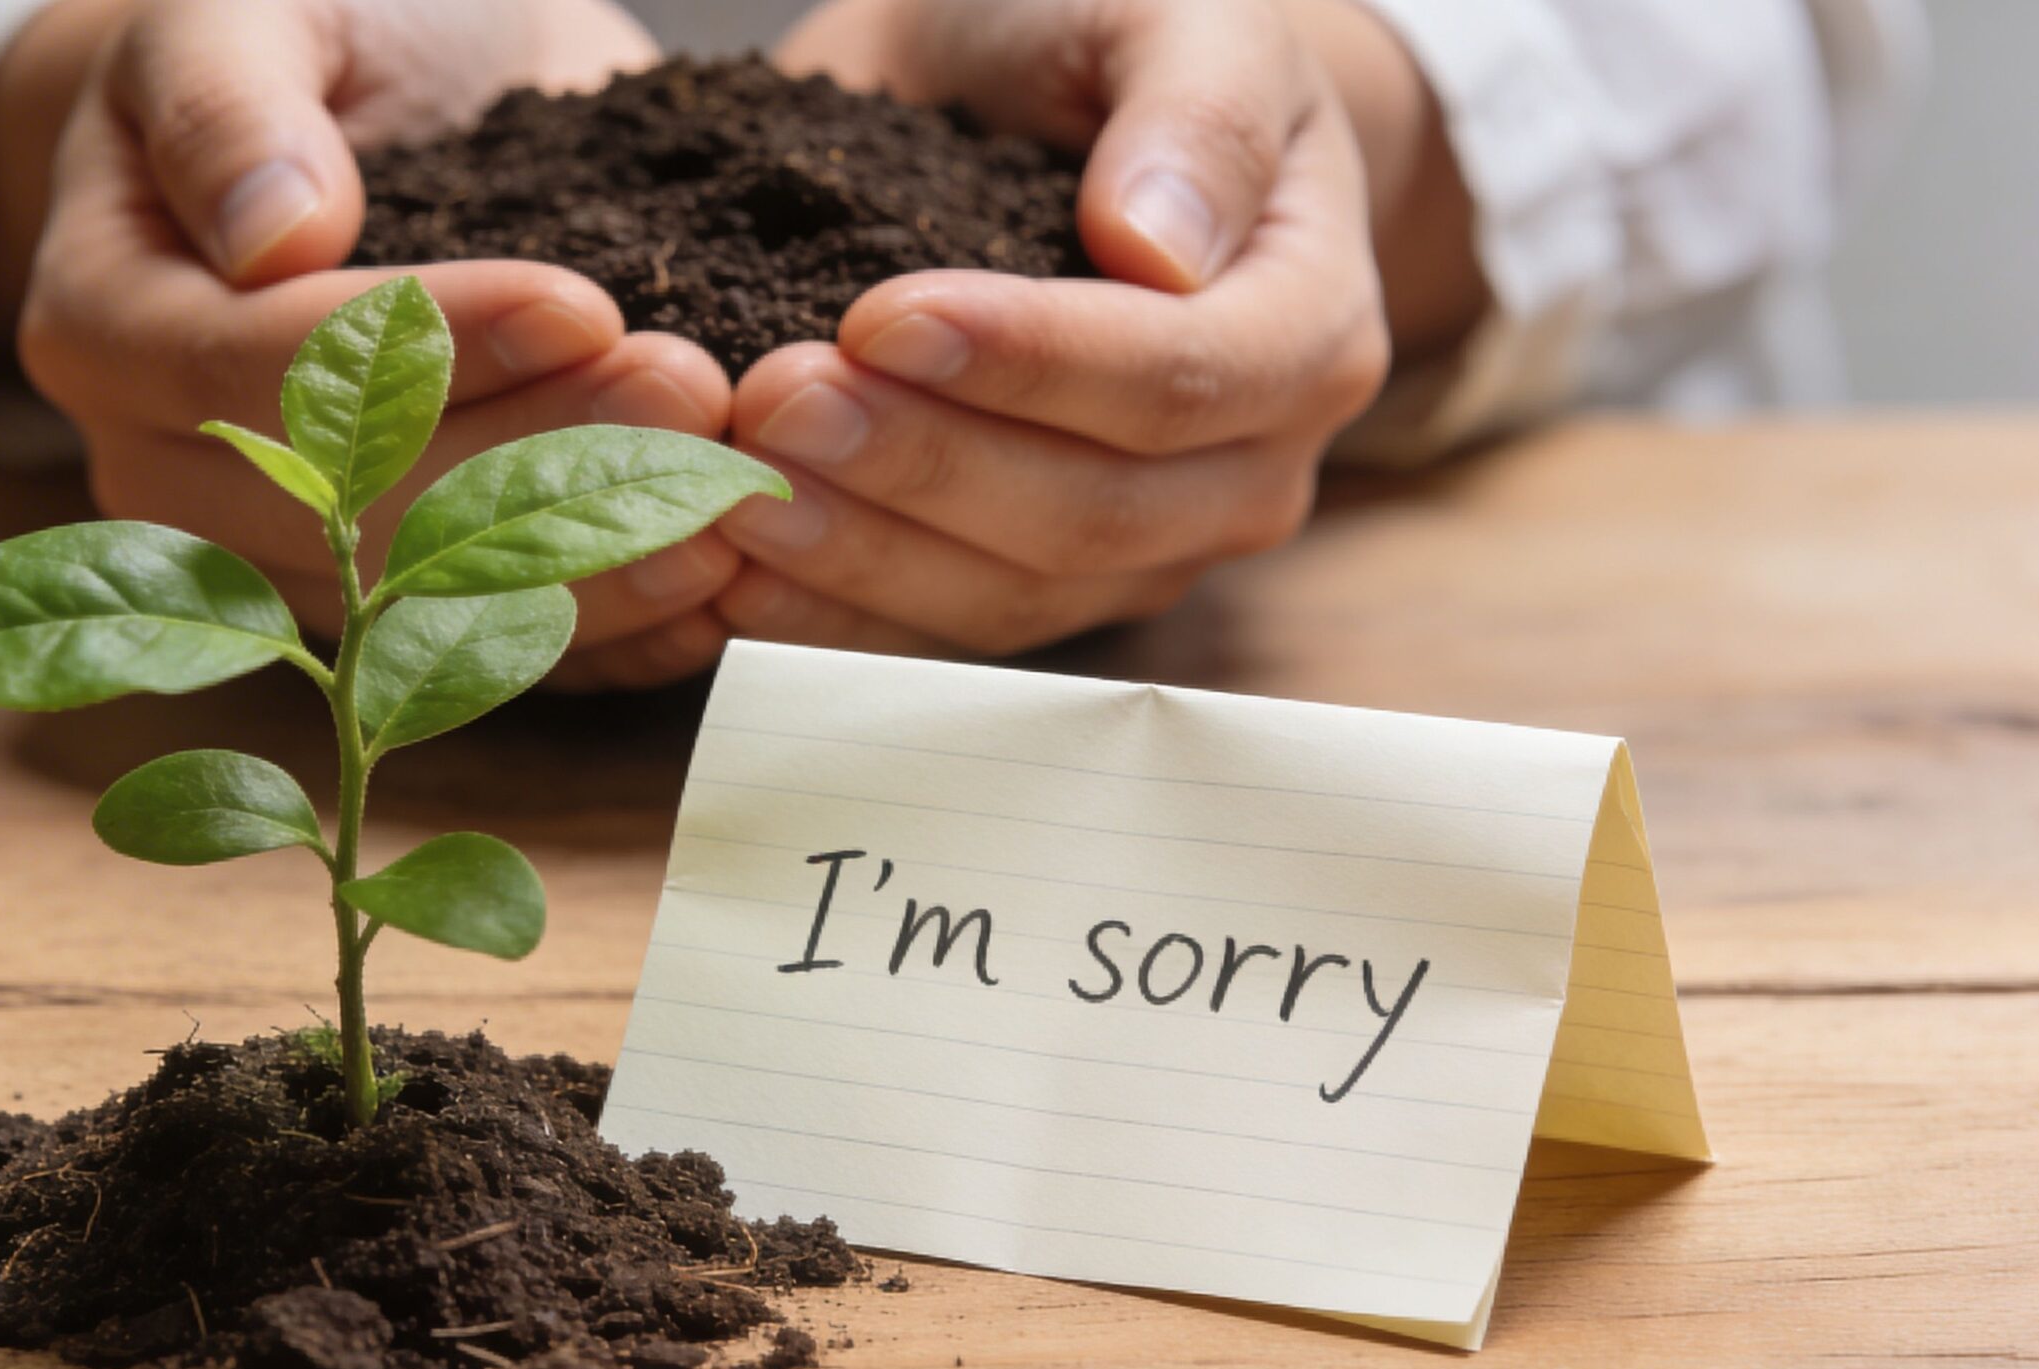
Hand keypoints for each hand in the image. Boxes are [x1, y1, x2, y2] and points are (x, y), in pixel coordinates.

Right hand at [0, 0, 748, 688]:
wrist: (371, 107)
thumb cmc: (302, 41)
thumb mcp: (246, 8)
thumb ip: (232, 102)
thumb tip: (276, 234)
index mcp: (107, 327)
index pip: (267, 371)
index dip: (436, 351)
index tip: (586, 306)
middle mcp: (169, 474)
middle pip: (355, 511)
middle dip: (535, 462)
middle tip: (692, 398)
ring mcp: (274, 557)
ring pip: (427, 604)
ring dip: (588, 561)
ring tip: (729, 501)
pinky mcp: (381, 602)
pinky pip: (486, 647)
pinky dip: (609, 626)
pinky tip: (715, 583)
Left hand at [708, 0, 1425, 658]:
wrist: (1063, 111)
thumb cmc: (1119, 49)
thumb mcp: (1175, 16)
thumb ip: (1196, 115)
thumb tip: (1158, 244)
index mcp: (1307, 328)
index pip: (1179, 378)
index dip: (1029, 362)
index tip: (880, 316)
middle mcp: (1247, 471)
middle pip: (1092, 514)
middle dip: (922, 468)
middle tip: (776, 403)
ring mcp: (1147, 552)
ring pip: (1009, 596)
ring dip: (858, 555)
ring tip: (732, 489)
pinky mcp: (1042, 593)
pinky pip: (939, 636)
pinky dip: (830, 614)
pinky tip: (731, 570)